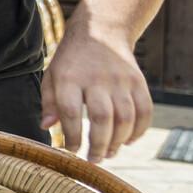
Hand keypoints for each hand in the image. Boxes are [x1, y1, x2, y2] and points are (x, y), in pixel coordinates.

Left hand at [40, 19, 152, 162]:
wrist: (101, 32)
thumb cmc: (72, 61)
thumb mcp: (53, 75)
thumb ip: (49, 102)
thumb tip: (48, 127)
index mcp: (70, 78)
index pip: (71, 112)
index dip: (72, 135)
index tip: (71, 150)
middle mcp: (97, 79)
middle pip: (102, 118)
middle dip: (98, 144)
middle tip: (93, 160)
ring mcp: (121, 80)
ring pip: (125, 117)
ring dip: (118, 141)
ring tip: (108, 153)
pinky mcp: (139, 81)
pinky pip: (145, 111)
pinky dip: (139, 130)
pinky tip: (127, 141)